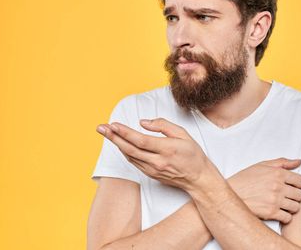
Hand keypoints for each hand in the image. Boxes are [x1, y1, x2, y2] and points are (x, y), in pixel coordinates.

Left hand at [97, 118, 217, 190]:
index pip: (141, 140)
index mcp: (167, 149)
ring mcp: (153, 170)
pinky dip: (125, 151)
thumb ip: (163, 125)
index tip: (113, 125)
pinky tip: (119, 143)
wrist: (198, 178)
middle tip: (101, 128)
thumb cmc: (193, 154)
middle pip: (130, 149)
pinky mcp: (150, 174)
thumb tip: (143, 122)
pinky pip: (134, 161)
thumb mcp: (183, 133)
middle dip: (113, 138)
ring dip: (116, 144)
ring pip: (130, 156)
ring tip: (106, 132)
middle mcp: (158, 161)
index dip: (125, 133)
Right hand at [227, 158, 300, 223]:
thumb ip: (282, 162)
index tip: (291, 186)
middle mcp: (278, 186)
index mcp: (278, 173)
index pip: (300, 181)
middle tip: (286, 196)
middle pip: (299, 195)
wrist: (230, 193)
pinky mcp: (271, 213)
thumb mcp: (261, 165)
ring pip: (295, 207)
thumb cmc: (245, 179)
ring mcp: (275, 200)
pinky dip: (285, 216)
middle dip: (294, 196)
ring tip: (282, 204)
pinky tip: (278, 212)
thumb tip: (299, 161)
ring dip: (290, 207)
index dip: (297, 184)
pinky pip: (288, 218)